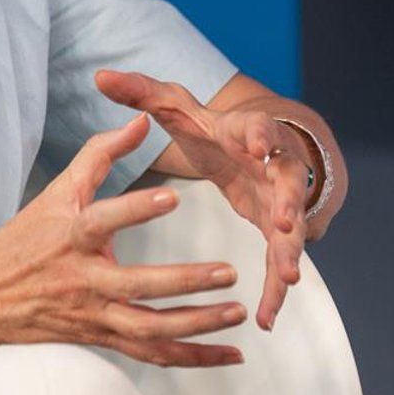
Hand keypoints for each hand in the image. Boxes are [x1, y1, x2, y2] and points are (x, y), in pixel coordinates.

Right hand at [0, 113, 244, 367]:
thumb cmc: (26, 237)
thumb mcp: (57, 191)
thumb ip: (100, 154)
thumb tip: (142, 121)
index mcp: (71, 236)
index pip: (103, 220)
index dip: (135, 210)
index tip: (172, 196)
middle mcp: (84, 279)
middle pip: (138, 287)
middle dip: (185, 282)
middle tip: (228, 272)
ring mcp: (94, 314)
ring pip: (150, 328)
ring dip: (197, 325)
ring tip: (237, 312)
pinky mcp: (103, 339)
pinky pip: (152, 355)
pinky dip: (194, 357)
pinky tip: (231, 353)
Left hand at [93, 69, 310, 330]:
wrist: (258, 147)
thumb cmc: (213, 127)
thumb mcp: (178, 106)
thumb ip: (141, 93)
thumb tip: (101, 76)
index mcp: (246, 133)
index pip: (256, 128)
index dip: (257, 135)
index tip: (254, 144)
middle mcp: (273, 166)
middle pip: (288, 182)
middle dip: (287, 201)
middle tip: (281, 220)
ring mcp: (282, 201)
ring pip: (293, 228)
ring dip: (291, 251)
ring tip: (288, 276)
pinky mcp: (279, 231)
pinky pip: (281, 262)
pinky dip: (277, 290)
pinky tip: (267, 318)